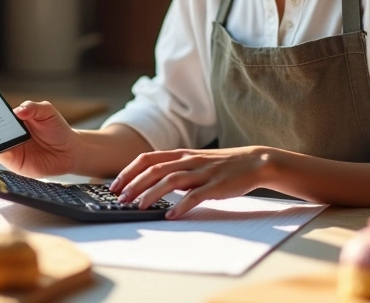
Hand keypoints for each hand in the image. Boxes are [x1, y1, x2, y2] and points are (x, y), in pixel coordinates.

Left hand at [109, 146, 274, 218]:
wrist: (254, 162)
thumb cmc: (223, 165)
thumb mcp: (195, 161)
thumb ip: (175, 169)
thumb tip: (153, 182)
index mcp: (182, 154)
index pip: (147, 158)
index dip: (129, 171)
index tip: (115, 185)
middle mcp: (189, 160)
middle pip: (155, 169)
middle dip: (134, 185)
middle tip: (120, 199)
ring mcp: (202, 172)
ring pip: (171, 180)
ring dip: (151, 194)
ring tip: (139, 207)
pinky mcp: (216, 185)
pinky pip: (195, 196)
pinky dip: (181, 206)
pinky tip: (171, 215)